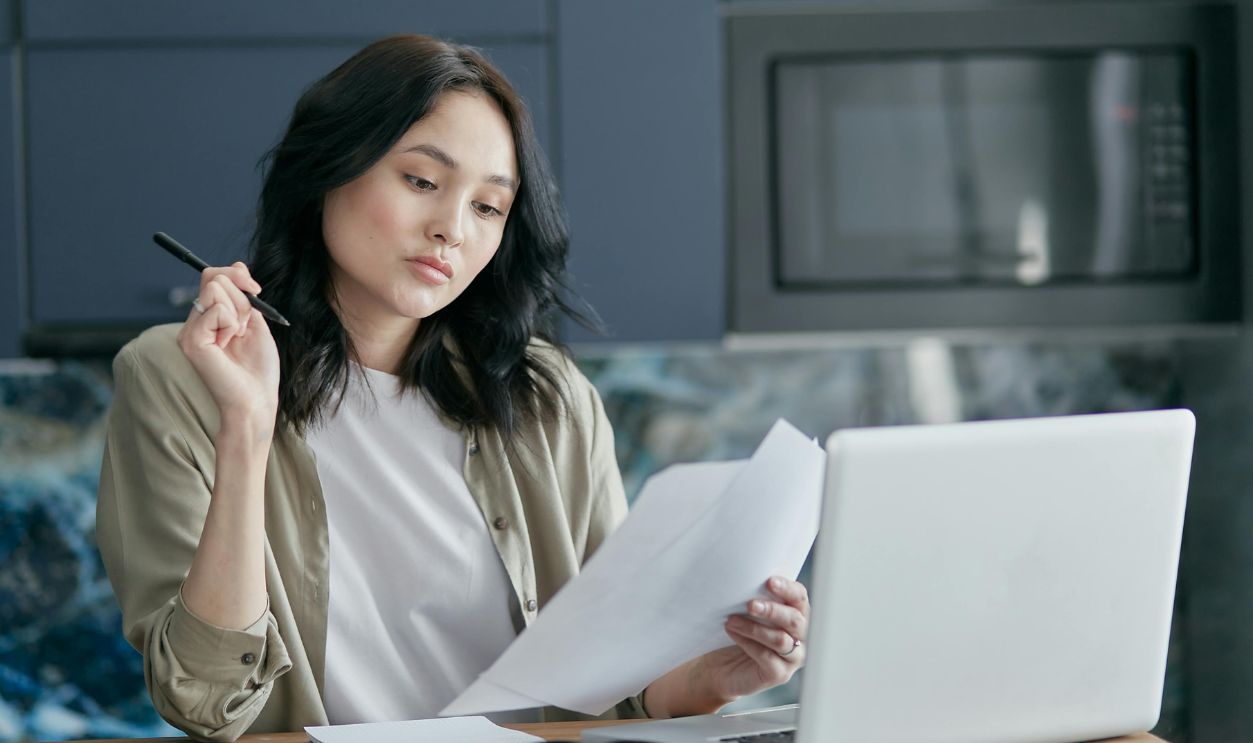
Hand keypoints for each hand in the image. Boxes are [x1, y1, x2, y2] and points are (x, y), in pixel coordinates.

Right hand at [176, 262, 279, 438]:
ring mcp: (189, 330)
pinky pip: (217, 309)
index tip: (256, 290)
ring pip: (216, 289)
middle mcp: (194, 322)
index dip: (237, 275)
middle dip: (242, 298)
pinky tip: (229, 345)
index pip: (213, 276)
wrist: (256, 399)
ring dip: (239, 312)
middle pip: (215, 278)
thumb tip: (238, 265)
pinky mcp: (191, 339)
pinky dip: (233, 324)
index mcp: (208, 318)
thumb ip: (245, 295)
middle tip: (245, 328)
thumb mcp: (256, 323)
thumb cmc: (257, 368)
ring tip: (237, 338)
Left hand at [644, 576, 809, 717]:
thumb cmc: (736, 633)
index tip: (769, 581)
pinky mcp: (779, 675)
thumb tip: (744, 574)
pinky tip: (733, 633)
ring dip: (755, 628)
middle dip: (773, 610)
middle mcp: (800, 636)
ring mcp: (792, 658)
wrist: (719, 668)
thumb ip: (754, 596)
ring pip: (781, 640)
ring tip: (731, 620)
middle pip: (795, 620)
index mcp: (795, 614)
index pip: (800, 597)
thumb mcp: (745, 611)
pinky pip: (768, 658)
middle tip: (750, 604)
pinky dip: (749, 643)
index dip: (788, 588)